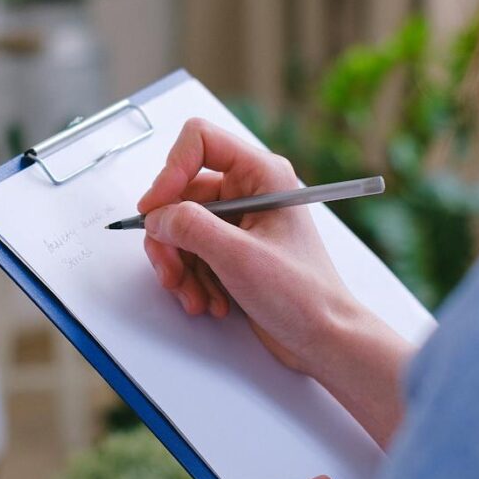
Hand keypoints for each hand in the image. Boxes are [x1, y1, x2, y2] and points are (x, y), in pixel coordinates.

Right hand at [138, 118, 357, 376]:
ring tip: (196, 296)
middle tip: (171, 272)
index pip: (199, 141)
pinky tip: (208, 301)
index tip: (155, 209)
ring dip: (180, 266)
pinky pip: (190, 251)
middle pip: (180, 193)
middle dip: (171, 238)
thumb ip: (191, 227)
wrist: (323, 338)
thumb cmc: (302, 295)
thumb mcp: (239, 257)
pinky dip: (190, 278)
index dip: (170, 170)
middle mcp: (249, 190)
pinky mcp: (231, 247)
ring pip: (180, 227)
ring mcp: (239, 220)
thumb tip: (157, 216)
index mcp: (262, 174)